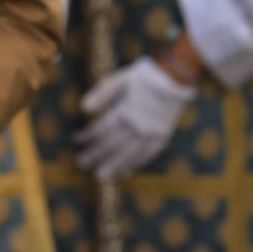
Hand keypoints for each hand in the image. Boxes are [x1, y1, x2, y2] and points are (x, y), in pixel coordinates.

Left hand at [74, 55, 196, 180]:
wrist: (177, 76)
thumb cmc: (146, 75)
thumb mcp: (121, 78)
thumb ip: (102, 93)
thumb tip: (83, 109)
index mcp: (125, 111)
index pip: (101, 129)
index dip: (87, 136)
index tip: (75, 141)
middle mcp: (137, 126)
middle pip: (112, 145)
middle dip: (95, 155)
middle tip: (81, 164)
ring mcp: (151, 133)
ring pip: (129, 154)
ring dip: (114, 166)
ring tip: (101, 176)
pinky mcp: (163, 135)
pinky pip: (148, 154)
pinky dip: (137, 163)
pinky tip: (127, 170)